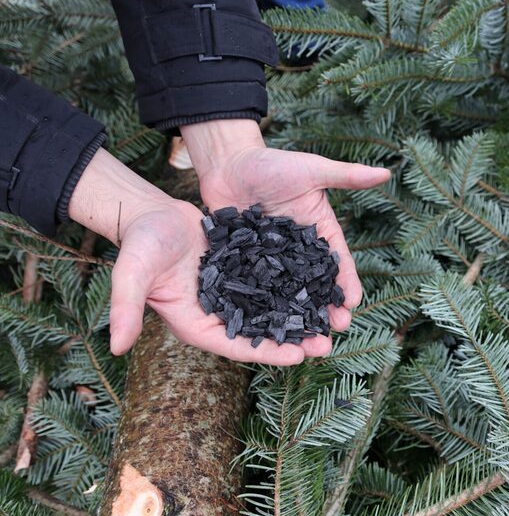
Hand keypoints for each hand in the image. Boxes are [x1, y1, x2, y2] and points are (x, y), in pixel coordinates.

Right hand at [68, 149, 306, 363]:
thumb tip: (115, 347)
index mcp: (194, 322)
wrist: (151, 213)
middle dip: (292, 340)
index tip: (297, 357)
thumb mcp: (132, 273)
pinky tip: (319, 288)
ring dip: (299, 316)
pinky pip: (273, 284)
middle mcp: (217, 313)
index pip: (234, 345)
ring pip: (271, 310)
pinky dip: (294, 288)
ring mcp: (232, 294)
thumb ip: (125, 307)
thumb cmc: (141, 242)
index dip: (265, 352)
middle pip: (259, 332)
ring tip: (331, 321)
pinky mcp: (243, 273)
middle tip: (326, 345)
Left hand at [181, 120, 390, 355]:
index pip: (337, 261)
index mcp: (319, 231)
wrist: (226, 163)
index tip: (353, 304)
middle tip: (334, 332)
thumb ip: (346, 175)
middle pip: (316, 285)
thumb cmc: (270, 163)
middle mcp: (300, 251)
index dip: (346, 282)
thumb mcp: (311, 169)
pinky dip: (265, 309)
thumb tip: (386, 172)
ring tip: (305, 340)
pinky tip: (268, 329)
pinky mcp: (248, 264)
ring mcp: (273, 260)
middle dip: (326, 309)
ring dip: (299, 316)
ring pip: (289, 293)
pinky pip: (258, 289)